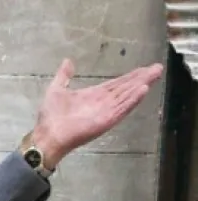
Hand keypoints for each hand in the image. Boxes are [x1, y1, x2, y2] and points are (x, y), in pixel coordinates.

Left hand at [29, 59, 163, 167]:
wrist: (46, 135)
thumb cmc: (50, 116)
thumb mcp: (56, 90)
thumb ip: (64, 76)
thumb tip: (68, 61)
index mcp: (93, 95)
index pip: (116, 84)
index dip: (130, 76)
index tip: (143, 68)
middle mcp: (102, 103)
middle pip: (126, 88)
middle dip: (141, 78)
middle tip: (157, 68)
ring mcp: (105, 112)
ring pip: (127, 96)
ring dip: (141, 85)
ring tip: (154, 74)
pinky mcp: (106, 121)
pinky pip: (122, 109)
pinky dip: (132, 100)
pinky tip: (143, 90)